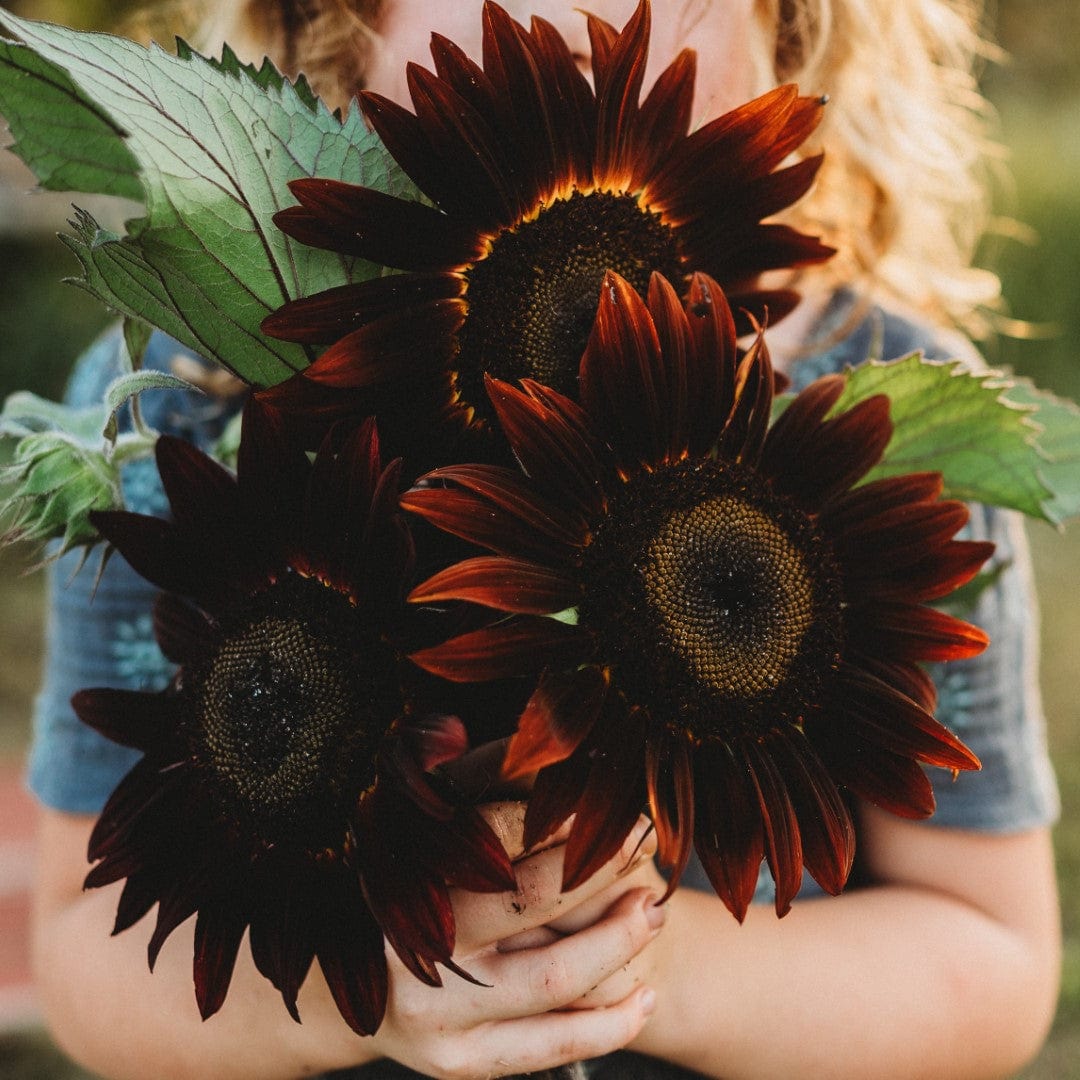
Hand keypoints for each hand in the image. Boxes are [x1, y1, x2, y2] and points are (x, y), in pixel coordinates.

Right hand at [364, 805, 665, 1078]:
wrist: (346, 995)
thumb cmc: (404, 896)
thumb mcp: (425, 840)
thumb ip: (483, 802)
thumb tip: (556, 756)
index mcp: (405, 873)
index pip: (496, 833)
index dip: (561, 818)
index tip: (607, 802)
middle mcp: (417, 944)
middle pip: (530, 898)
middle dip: (601, 867)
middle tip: (643, 840)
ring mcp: (437, 1011)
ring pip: (556, 976)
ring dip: (620, 941)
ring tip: (655, 912)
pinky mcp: (460, 1062)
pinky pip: (553, 1045)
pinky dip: (611, 1024)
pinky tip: (645, 997)